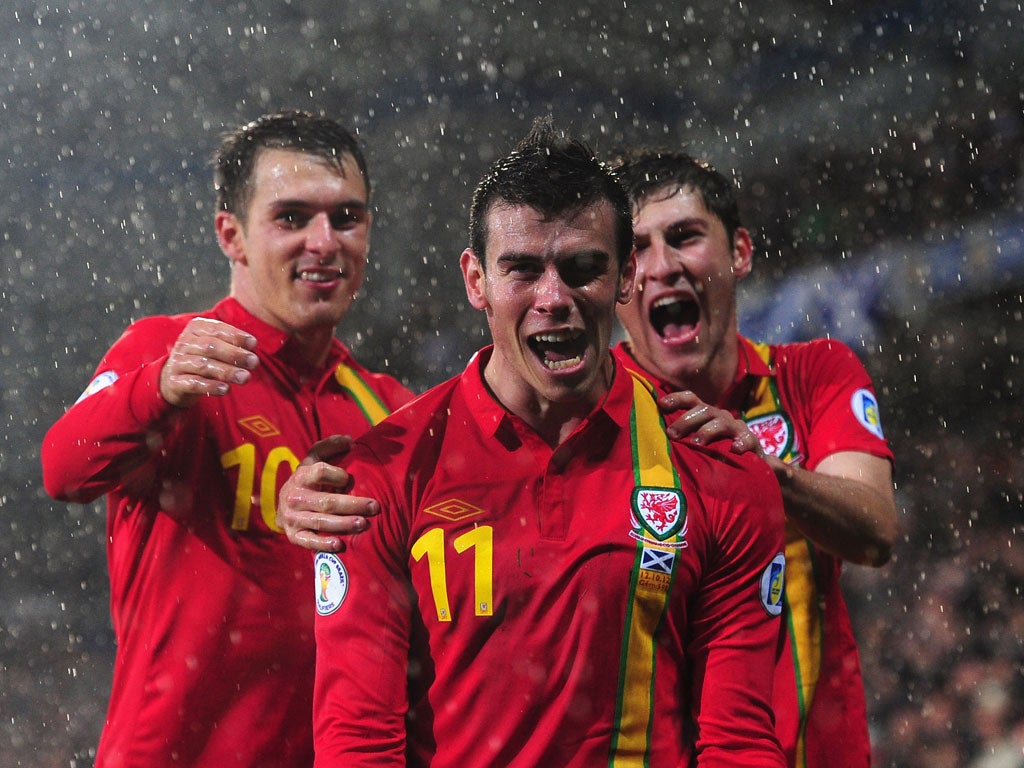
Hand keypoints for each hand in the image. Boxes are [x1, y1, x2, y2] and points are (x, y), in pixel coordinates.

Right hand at [159, 317, 258, 406]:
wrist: (174, 379)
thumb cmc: (203, 359)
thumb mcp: (215, 347)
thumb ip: (232, 344)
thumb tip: (252, 346)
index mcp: (195, 329)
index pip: (216, 329)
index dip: (235, 336)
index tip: (253, 343)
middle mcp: (185, 343)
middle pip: (210, 347)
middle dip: (234, 354)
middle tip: (254, 362)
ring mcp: (178, 363)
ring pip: (203, 365)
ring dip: (227, 371)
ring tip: (245, 377)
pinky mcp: (175, 382)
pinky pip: (194, 383)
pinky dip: (211, 386)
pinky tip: (226, 389)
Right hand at [277, 434, 379, 551]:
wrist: (284, 505)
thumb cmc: (308, 479)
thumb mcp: (314, 459)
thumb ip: (329, 447)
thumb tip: (349, 440)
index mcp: (302, 476)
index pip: (319, 473)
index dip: (335, 475)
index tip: (349, 478)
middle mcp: (295, 497)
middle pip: (326, 501)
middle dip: (352, 504)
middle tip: (374, 506)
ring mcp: (293, 518)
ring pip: (321, 522)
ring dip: (344, 524)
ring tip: (364, 524)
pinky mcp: (293, 536)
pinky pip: (308, 542)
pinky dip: (323, 544)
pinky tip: (340, 544)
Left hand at [659, 390, 762, 455]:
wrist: (750, 461)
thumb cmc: (716, 449)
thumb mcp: (698, 440)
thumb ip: (681, 436)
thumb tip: (656, 438)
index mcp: (706, 414)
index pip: (691, 399)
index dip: (677, 398)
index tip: (661, 404)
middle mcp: (720, 416)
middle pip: (703, 410)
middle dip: (686, 420)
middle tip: (672, 434)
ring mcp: (736, 428)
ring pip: (721, 422)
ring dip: (707, 431)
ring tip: (696, 442)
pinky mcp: (750, 442)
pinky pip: (746, 440)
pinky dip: (740, 443)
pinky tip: (734, 450)